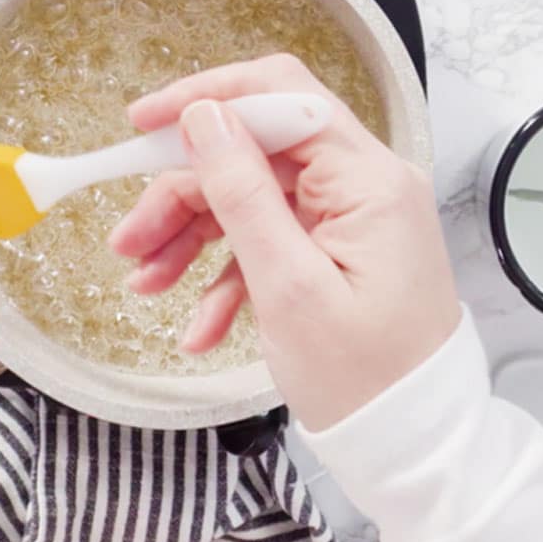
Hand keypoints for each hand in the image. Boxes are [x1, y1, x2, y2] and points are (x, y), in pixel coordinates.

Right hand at [108, 54, 461, 430]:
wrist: (413, 445)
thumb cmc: (367, 379)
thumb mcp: (289, 286)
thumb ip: (243, 192)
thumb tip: (205, 116)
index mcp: (367, 179)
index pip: (281, 96)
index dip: (207, 98)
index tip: (143, 125)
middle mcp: (364, 186)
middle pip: (255, 153)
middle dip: (184, 193)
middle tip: (129, 240)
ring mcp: (351, 220)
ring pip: (253, 199)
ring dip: (193, 239)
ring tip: (148, 286)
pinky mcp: (337, 252)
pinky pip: (270, 242)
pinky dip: (228, 277)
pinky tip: (201, 325)